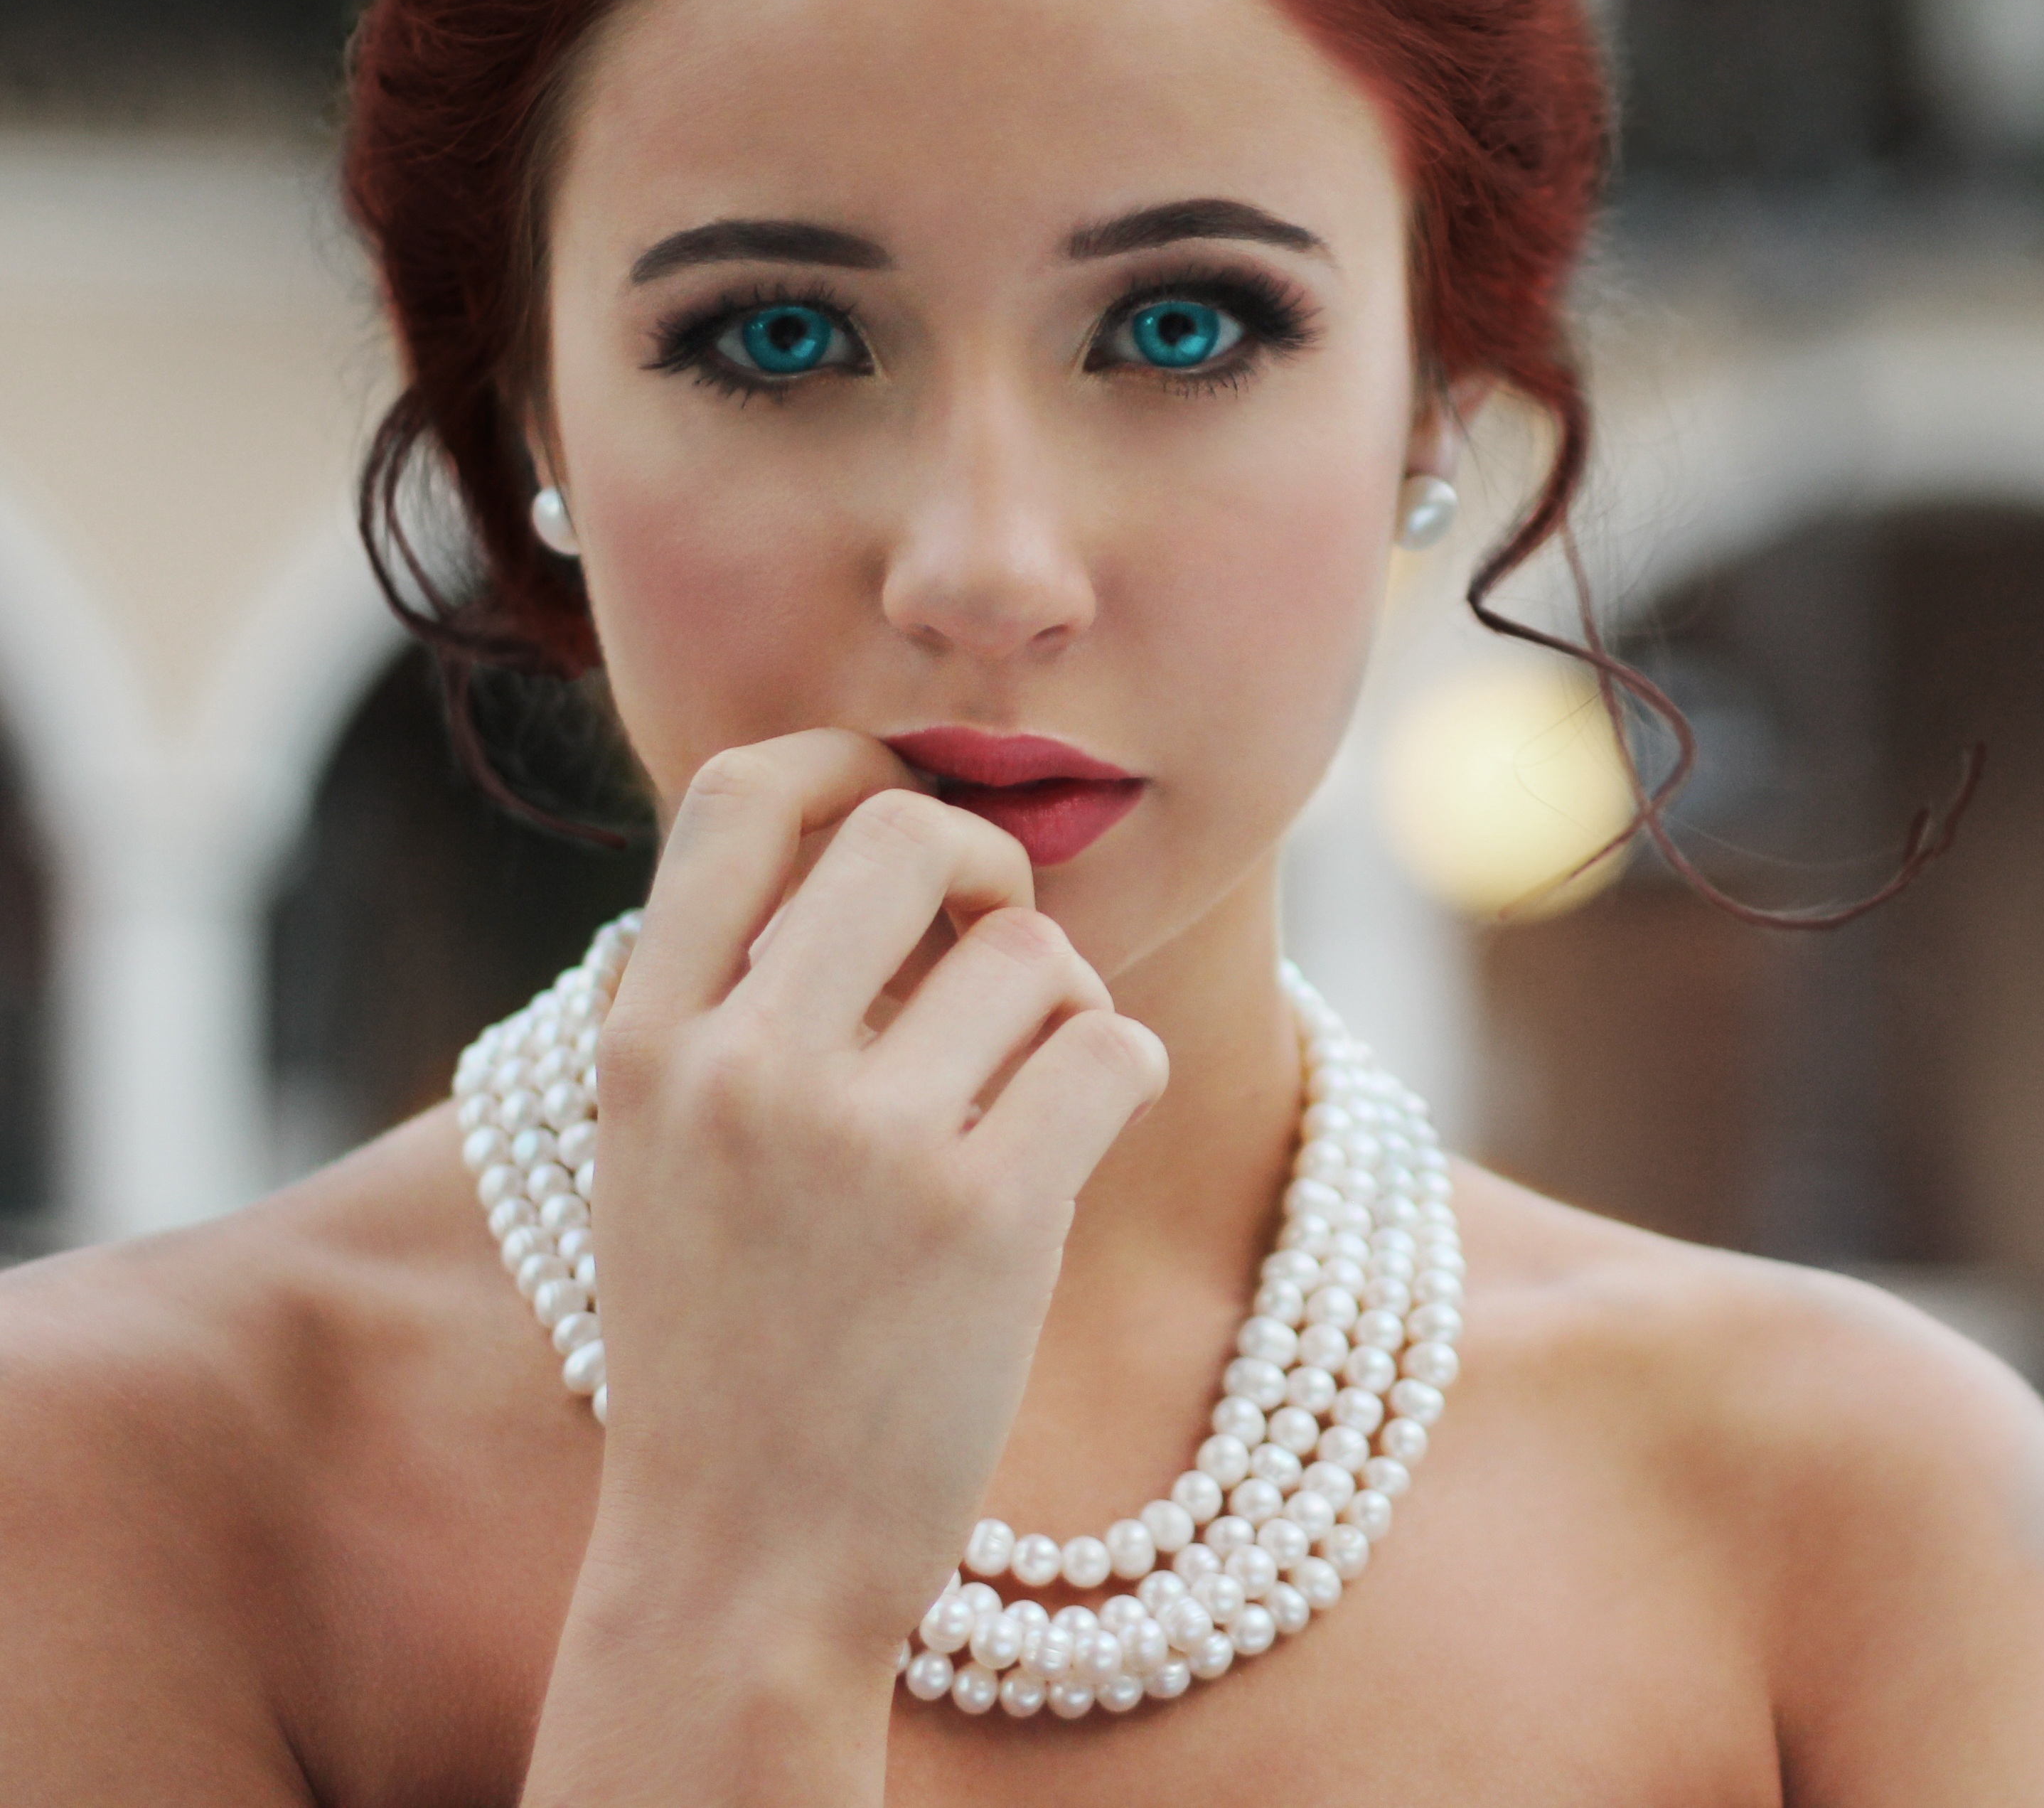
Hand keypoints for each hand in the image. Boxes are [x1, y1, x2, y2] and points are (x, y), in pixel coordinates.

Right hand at [525, 729, 1165, 1803]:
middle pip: (912, 832)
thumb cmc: (722, 1342)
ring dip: (1061, 1003)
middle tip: (997, 950)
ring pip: (1035, 949)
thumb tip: (823, 833)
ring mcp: (869, 1138)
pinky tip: (1079, 1137)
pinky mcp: (990, 1211)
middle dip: (988, 871)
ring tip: (1025, 1090)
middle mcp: (746, 1067)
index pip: (740, 790)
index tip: (902, 810)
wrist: (745, 1556)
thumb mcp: (654, 1154)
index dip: (848, 762)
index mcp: (647, 1039)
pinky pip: (1112, 1045)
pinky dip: (1121, 1076)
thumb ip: (718, 999)